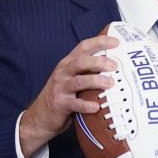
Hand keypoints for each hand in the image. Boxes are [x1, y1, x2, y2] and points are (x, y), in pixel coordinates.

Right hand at [19, 34, 118, 157]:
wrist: (41, 115)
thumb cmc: (63, 95)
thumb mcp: (72, 78)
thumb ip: (88, 71)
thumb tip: (116, 67)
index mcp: (68, 63)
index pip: (83, 47)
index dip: (99, 42)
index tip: (116, 41)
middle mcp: (63, 73)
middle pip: (80, 62)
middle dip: (98, 61)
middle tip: (114, 65)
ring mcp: (60, 88)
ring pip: (78, 81)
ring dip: (95, 81)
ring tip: (110, 83)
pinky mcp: (60, 104)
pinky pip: (74, 104)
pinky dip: (86, 105)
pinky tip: (96, 107)